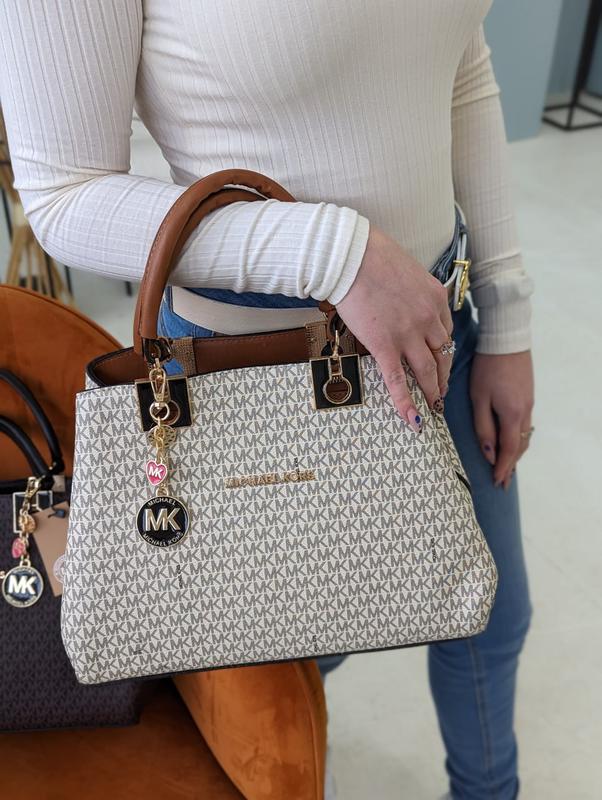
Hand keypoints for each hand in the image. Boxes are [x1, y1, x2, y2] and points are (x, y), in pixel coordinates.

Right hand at [337, 226, 452, 430]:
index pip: (445, 331)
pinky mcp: (385, 345)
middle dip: (442, 376)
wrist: (351, 256)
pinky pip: (398, 380)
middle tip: (441, 391)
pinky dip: (406, 402)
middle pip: (442, 355)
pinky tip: (412, 419)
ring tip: (431, 405)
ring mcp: (408, 335)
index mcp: (435, 299)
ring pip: (426, 371)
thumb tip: (406, 299)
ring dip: (431, 391)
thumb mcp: (406, 270)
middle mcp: (427, 319)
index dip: (443, 350)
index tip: (440, 360)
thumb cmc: (372, 255)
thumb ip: (412, 290)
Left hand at [470, 350, 533, 488]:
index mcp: (511, 415)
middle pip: (519, 447)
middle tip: (502, 483)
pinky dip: (518, 439)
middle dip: (510, 466)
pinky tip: (511, 442)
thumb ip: (483, 426)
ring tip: (507, 467)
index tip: (497, 482)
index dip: (503, 468)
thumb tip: (489, 453)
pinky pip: (524, 426)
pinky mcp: (528, 397)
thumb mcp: (479, 398)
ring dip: (516, 454)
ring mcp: (529, 405)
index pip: (509, 450)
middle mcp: (524, 413)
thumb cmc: (487, 369)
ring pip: (523, 437)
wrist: (507, 341)